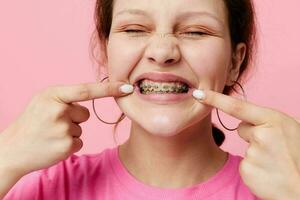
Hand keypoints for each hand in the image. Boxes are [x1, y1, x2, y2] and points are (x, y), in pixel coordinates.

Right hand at [0, 81, 132, 176]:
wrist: (13, 149)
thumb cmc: (31, 122)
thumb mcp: (43, 101)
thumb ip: (65, 97)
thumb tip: (89, 100)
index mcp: (53, 95)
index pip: (86, 90)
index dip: (108, 89)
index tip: (127, 87)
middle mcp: (59, 111)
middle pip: (85, 113)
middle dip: (74, 118)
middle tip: (53, 124)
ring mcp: (63, 130)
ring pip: (81, 128)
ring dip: (70, 132)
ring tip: (51, 134)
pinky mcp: (67, 146)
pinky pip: (79, 141)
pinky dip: (70, 144)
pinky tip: (54, 144)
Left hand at [194, 89, 299, 199]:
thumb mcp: (289, 130)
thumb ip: (267, 123)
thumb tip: (246, 123)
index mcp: (273, 120)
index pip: (237, 106)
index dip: (215, 99)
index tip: (198, 94)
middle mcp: (261, 135)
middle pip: (242, 129)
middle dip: (254, 136)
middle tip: (275, 150)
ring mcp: (253, 153)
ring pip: (245, 148)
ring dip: (257, 155)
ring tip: (277, 164)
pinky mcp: (247, 171)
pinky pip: (245, 165)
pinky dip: (255, 169)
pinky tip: (269, 174)